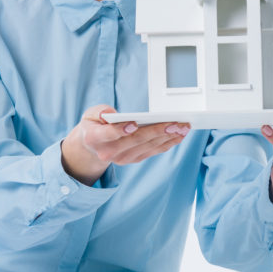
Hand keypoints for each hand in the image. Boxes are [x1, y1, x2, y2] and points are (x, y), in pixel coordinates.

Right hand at [61, 104, 189, 185]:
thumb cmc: (94, 125)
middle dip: (157, 131)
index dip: (121, 130)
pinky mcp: (133, 160)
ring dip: (167, 137)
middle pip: (135, 140)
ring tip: (182, 128)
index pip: (108, 134)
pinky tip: (178, 136)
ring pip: (148, 147)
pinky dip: (167, 143)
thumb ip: (98, 111)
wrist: (92, 146)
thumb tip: (110, 114)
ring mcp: (122, 158)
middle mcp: (109, 152)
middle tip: (175, 124)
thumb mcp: (90, 114)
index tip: (133, 124)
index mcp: (95, 138)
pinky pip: (153, 151)